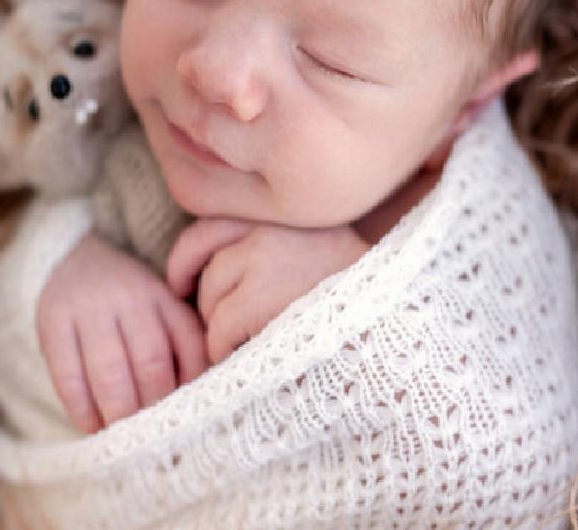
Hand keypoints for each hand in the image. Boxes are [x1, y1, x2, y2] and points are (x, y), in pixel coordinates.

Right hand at [37, 233, 208, 432]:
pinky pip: (68, 373)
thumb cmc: (128, 301)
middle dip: (154, 406)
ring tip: (123, 436)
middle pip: (151, 361)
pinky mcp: (53, 323)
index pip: (188, 345)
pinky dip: (81, 407)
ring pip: (110, 370)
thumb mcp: (162, 308)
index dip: (191, 386)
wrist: (72, 261)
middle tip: (154, 437)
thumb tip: (199, 401)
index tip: (189, 417)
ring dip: (119, 412)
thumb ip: (182, 344)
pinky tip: (90, 426)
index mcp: (165, 298)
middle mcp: (131, 299)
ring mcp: (90, 309)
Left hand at [167, 219, 369, 363]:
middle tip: (211, 324)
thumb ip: (278, 252)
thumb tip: (215, 272)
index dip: (189, 257)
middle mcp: (272, 229)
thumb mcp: (325, 257)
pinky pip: (219, 328)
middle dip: (205, 298)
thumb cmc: (365, 306)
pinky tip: (248, 358)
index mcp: (288, 218)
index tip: (181, 282)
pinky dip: (224, 349)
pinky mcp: (261, 296)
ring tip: (247, 346)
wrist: (396, 330)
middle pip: (207, 262)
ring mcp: (265, 258)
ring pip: (211, 298)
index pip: (213, 225)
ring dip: (220, 327)